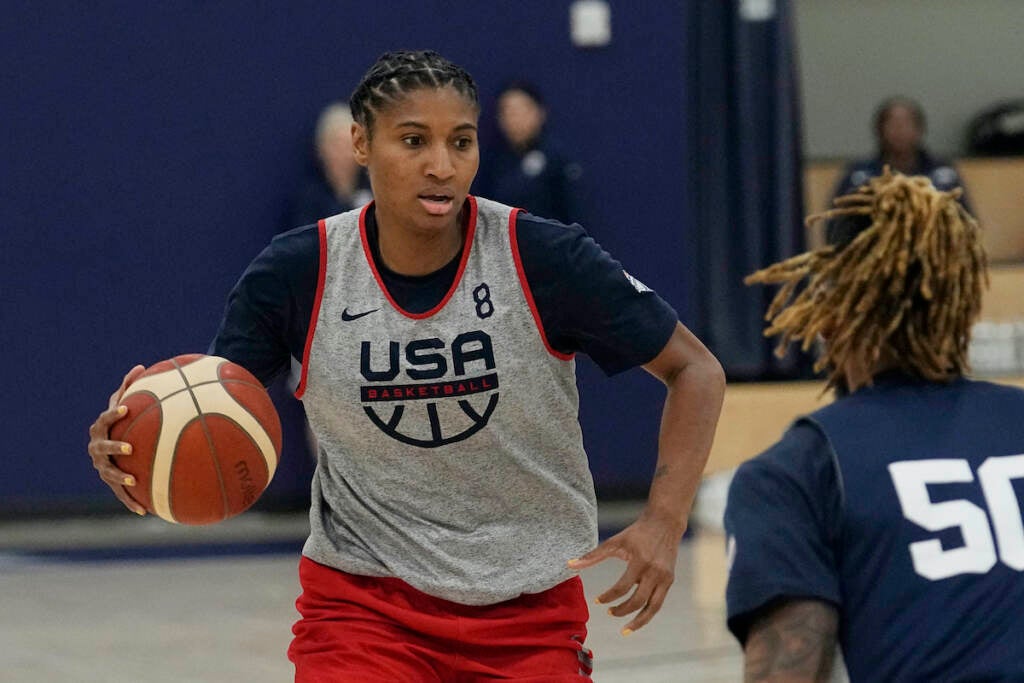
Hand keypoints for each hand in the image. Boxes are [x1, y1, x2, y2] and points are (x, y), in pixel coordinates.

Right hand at [87, 365, 146, 514]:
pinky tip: (146, 511)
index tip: (126, 408)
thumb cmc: (123, 421)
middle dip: (113, 447)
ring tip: (134, 478)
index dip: (114, 414)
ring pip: (109, 473)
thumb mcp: (125, 403)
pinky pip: (121, 494)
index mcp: (100, 429)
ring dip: (120, 476)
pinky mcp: (112, 483)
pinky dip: (131, 502)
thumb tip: (141, 366)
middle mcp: (97, 449)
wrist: (114, 446)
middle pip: (101, 448)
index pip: (105, 420)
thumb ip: (130, 387)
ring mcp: (102, 467)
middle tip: (129, 447)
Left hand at [568, 509, 684, 634]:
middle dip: (622, 611)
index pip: (622, 587)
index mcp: (640, 561)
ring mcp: (665, 577)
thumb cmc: (636, 533)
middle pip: (637, 601)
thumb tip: (570, 565)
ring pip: (652, 608)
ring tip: (624, 630)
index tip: (597, 600)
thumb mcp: (614, 542)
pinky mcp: (669, 580)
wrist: (664, 523)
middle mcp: (655, 571)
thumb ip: (593, 556)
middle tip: (609, 612)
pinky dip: (648, 613)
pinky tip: (637, 619)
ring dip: (638, 622)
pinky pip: (658, 603)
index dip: (608, 597)